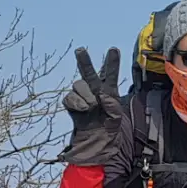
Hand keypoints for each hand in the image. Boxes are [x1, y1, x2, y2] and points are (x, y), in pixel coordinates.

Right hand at [61, 47, 123, 165]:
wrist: (97, 138)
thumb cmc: (109, 124)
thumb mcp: (116, 112)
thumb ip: (110, 101)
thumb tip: (97, 95)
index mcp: (108, 89)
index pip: (110, 73)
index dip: (111, 62)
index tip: (114, 49)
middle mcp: (94, 88)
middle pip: (88, 72)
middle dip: (85, 61)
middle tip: (80, 50)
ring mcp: (81, 95)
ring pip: (79, 85)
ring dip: (86, 94)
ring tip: (92, 106)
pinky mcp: (71, 103)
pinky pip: (70, 97)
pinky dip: (77, 103)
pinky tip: (84, 109)